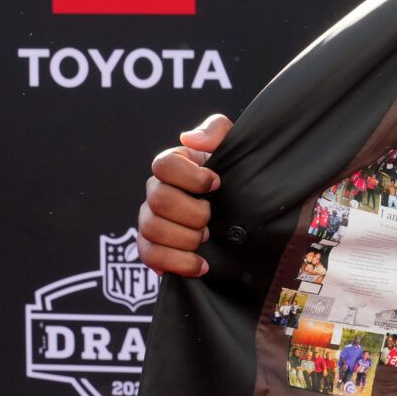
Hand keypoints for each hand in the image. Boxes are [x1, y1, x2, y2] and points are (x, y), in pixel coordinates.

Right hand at [137, 113, 231, 276]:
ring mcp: (150, 219)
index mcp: (174, 165)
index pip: (163, 165)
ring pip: (152, 230)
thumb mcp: (236, 149)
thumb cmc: (240, 178)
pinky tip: (201, 264)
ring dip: (187, 238)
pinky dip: (177, 263)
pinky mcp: (152, 247)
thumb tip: (188, 138)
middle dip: (194, 213)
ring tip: (206, 237)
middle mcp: (156, 191)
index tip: (216, 184)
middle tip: (212, 217)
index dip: (190, 177)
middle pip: (159, 201)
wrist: (247, 215)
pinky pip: (149, 256)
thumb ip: (216, 131)